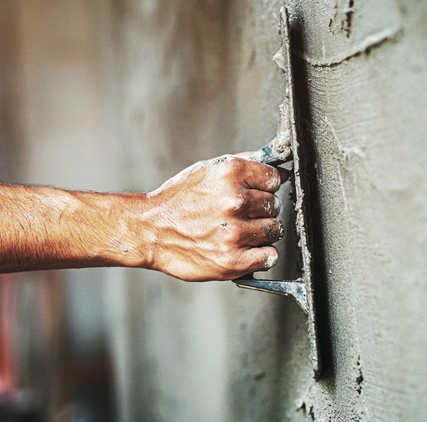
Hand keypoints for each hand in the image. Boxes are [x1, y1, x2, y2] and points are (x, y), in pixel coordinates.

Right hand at [144, 155, 285, 280]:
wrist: (149, 231)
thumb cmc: (177, 201)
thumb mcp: (206, 170)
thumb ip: (242, 165)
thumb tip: (277, 166)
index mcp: (230, 173)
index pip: (273, 178)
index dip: (265, 186)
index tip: (256, 193)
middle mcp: (234, 201)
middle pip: (274, 205)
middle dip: (261, 210)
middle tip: (239, 215)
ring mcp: (234, 233)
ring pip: (274, 230)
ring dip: (261, 233)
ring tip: (238, 232)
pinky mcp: (232, 261)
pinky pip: (269, 257)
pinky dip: (261, 255)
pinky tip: (244, 249)